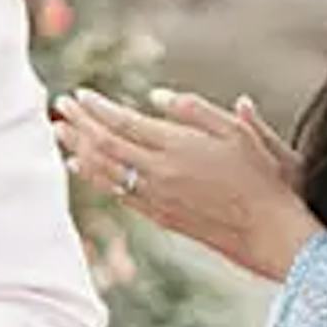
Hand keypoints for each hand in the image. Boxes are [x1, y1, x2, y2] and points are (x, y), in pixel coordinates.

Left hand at [55, 90, 312, 282]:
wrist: (268, 231)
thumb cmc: (261, 176)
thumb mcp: (236, 132)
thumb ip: (194, 110)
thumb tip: (154, 95)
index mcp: (177, 147)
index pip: (124, 122)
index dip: (97, 108)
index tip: (78, 94)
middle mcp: (159, 173)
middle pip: (105, 145)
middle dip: (79, 124)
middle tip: (58, 106)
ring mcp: (156, 198)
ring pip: (105, 171)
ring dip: (78, 149)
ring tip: (59, 132)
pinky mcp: (160, 216)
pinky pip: (117, 193)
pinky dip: (94, 177)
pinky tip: (81, 167)